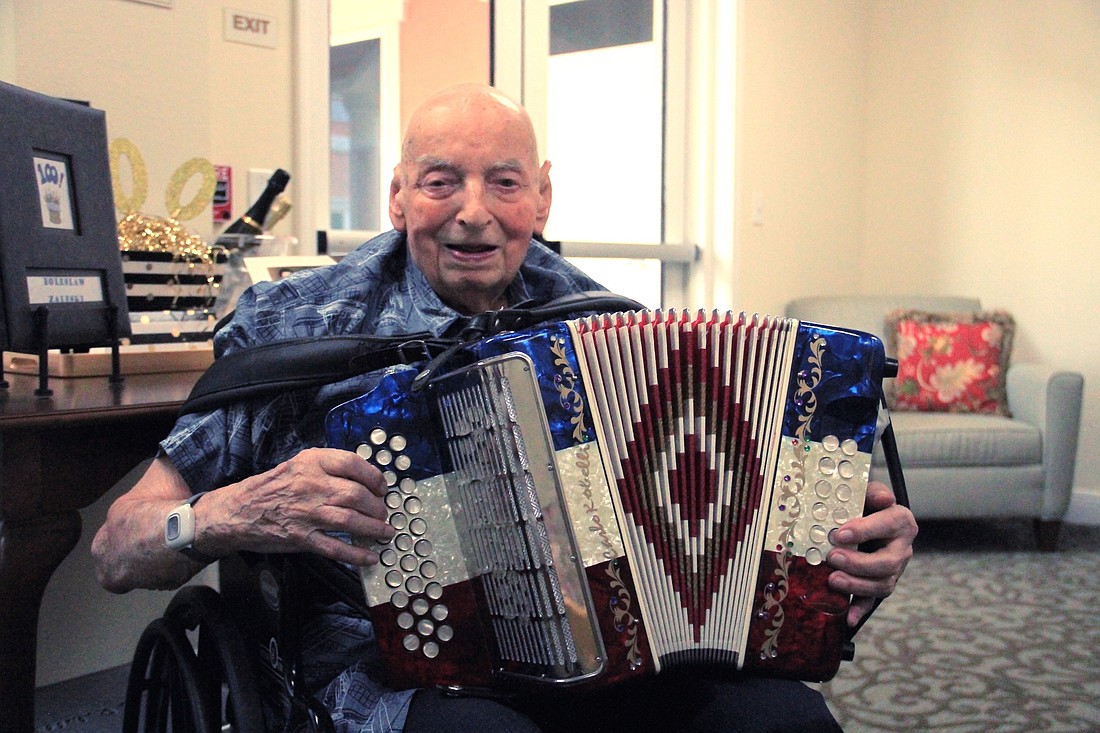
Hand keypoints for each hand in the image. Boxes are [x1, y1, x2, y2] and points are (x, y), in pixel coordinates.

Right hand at [199, 447, 393, 566]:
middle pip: (356, 494)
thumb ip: (327, 467)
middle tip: (384, 513)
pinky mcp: (301, 538)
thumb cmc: (270, 488)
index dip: (374, 477)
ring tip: (385, 533)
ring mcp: (306, 513)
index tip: (382, 487)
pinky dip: (356, 554)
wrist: (236, 511)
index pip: (352, 463)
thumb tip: (363, 478)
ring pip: (350, 520)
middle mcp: (311, 485)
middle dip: (377, 506)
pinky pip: (335, 548)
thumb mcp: (297, 465)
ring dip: (374, 528)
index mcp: (311, 463)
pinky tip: (370, 556)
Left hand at [826, 480, 917, 625]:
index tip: (839, 534)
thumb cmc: (863, 504)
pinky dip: (860, 610)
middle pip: (888, 562)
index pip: (888, 525)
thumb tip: (885, 499)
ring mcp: (893, 569)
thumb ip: (874, 492)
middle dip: (859, 563)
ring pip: (883, 584)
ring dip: (857, 585)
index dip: (865, 530)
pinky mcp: (880, 584)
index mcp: (901, 521)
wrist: (862, 519)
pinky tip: (847, 618)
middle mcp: (902, 547)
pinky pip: (873, 601)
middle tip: (832, 557)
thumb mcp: (866, 492)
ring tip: (832, 580)